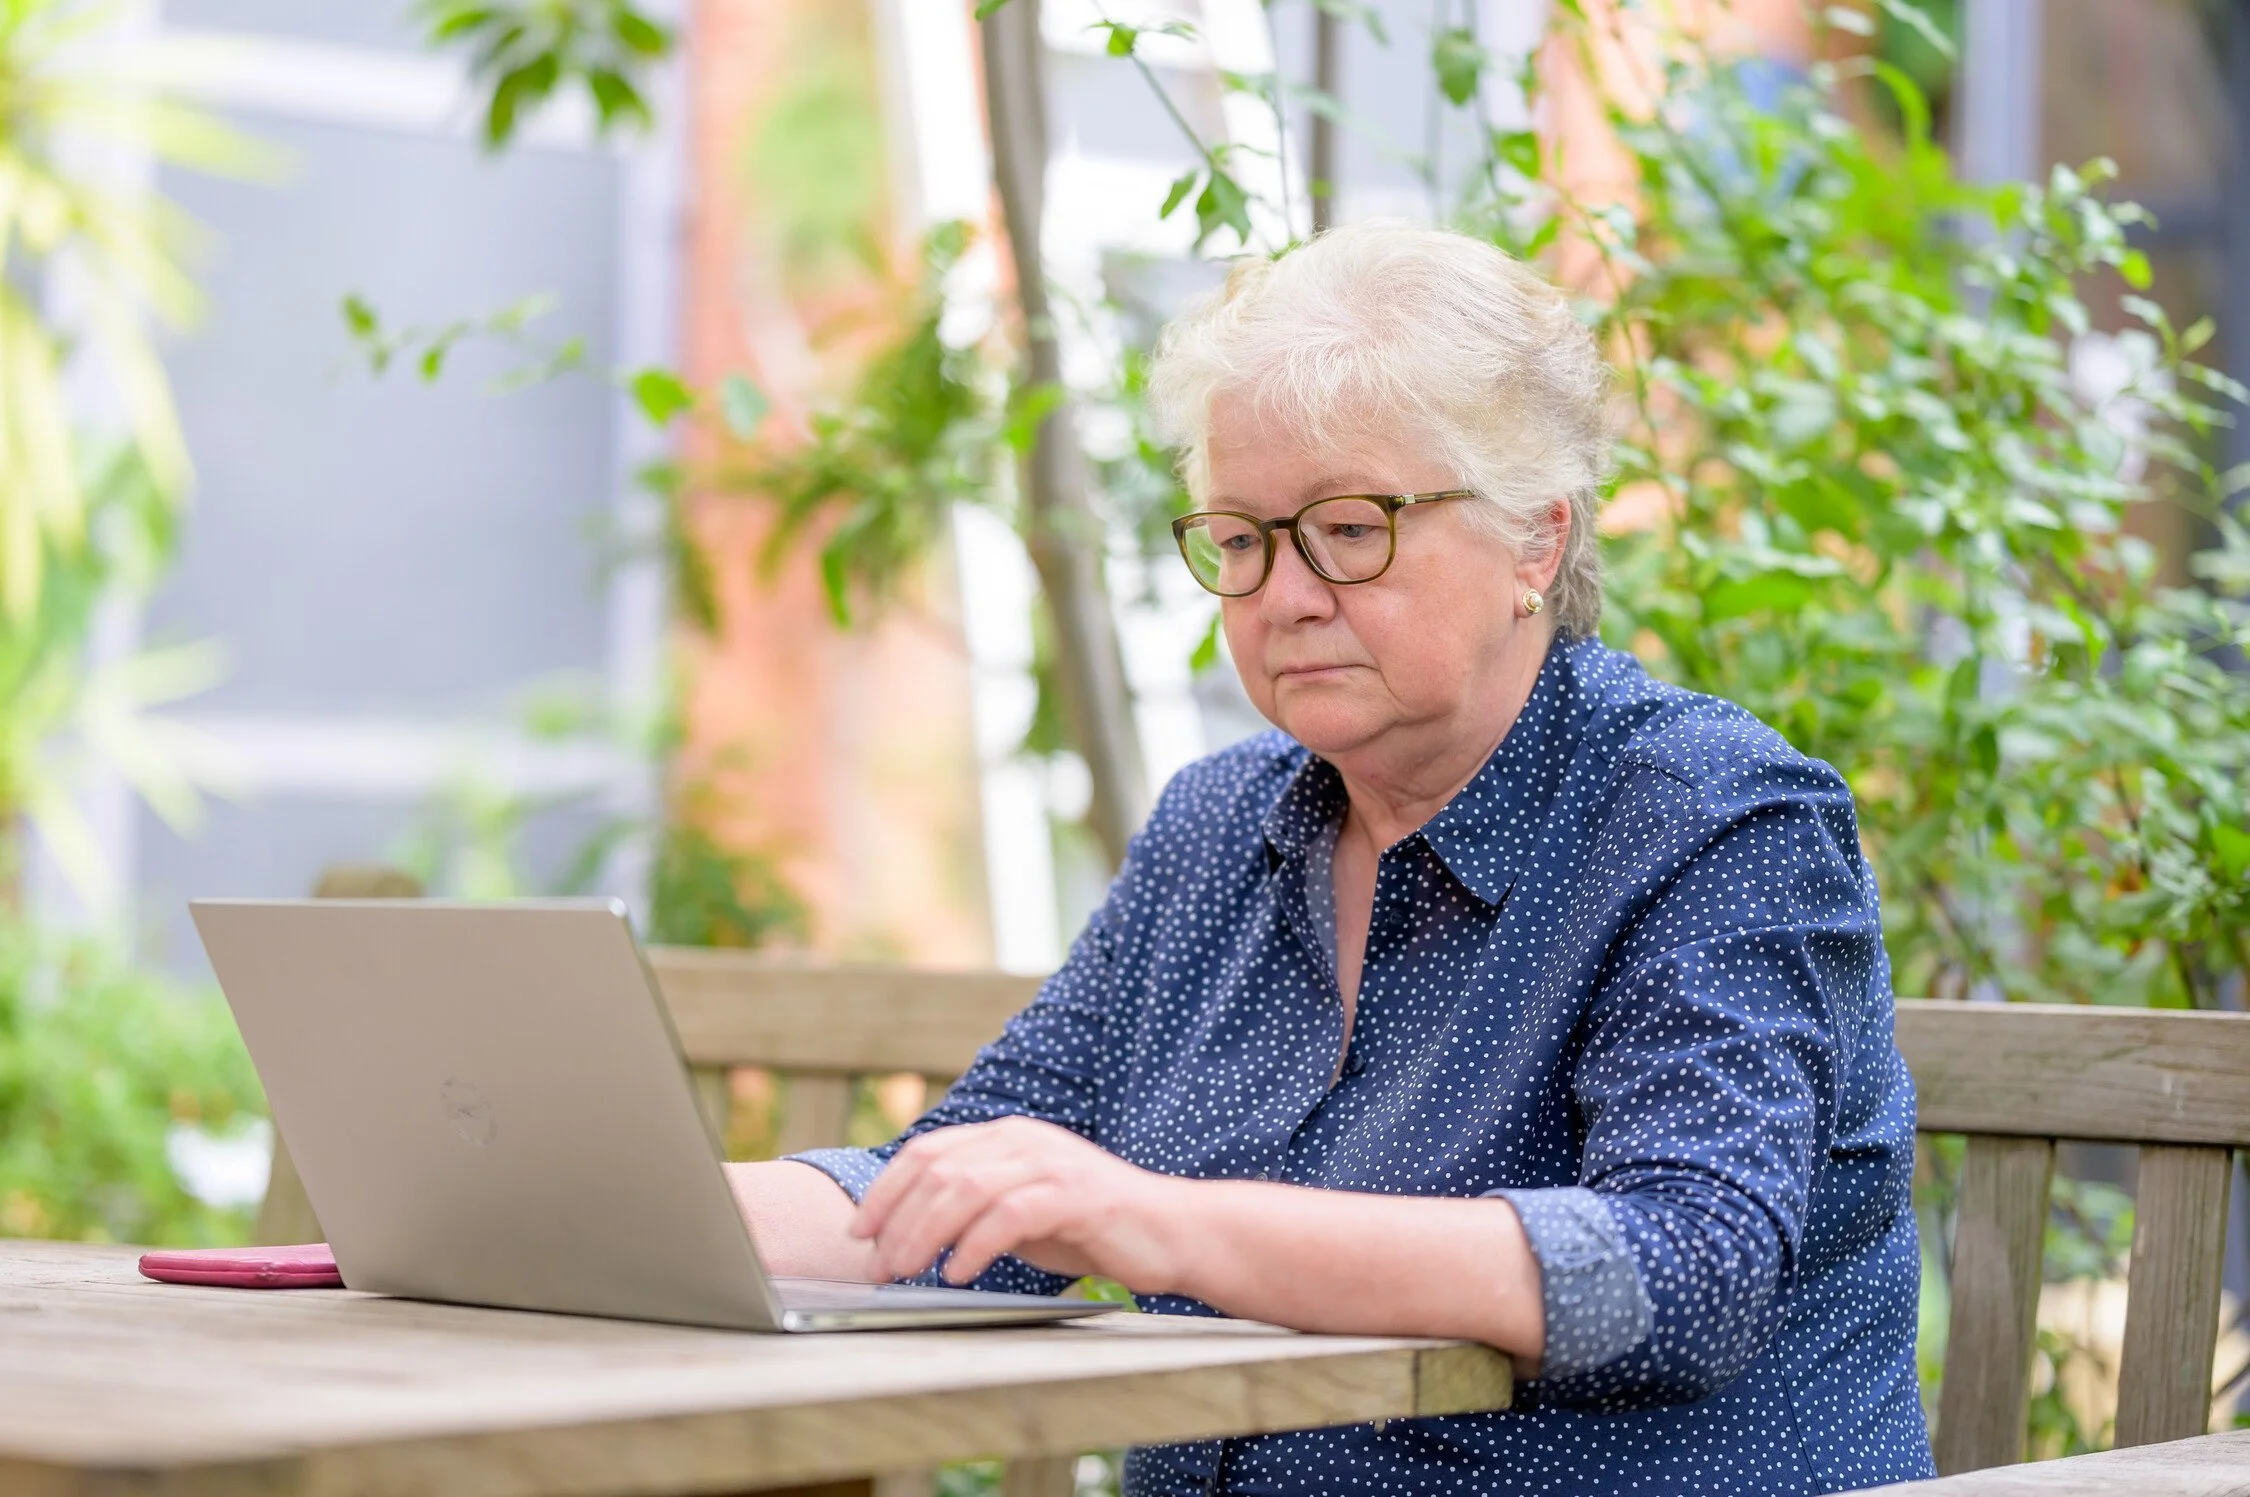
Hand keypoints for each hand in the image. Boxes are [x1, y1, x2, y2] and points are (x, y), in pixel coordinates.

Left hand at [852, 1117, 1183, 1288]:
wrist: (1168, 1231)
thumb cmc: (1088, 1227)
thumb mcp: (1018, 1208)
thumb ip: (972, 1207)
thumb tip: (905, 1234)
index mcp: (1004, 1135)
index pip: (926, 1152)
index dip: (884, 1192)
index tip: (858, 1233)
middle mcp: (1022, 1138)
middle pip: (936, 1170)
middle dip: (896, 1221)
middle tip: (877, 1266)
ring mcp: (1049, 1162)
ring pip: (964, 1189)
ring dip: (924, 1235)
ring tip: (906, 1272)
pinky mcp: (1074, 1195)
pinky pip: (1008, 1216)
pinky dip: (974, 1246)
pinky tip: (959, 1273)